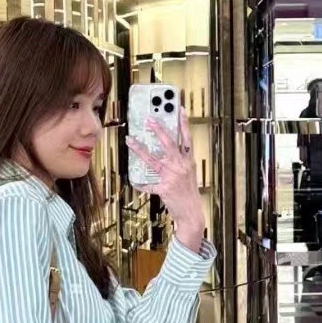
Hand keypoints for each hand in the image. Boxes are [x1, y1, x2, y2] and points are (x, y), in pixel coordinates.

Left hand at [127, 108, 207, 250]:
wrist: (191, 213)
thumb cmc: (188, 193)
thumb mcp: (189, 174)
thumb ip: (180, 161)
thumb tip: (168, 151)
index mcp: (189, 161)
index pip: (187, 138)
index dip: (184, 123)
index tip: (180, 109)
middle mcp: (181, 167)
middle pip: (168, 144)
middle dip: (158, 130)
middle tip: (148, 120)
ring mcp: (172, 177)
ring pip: (153, 160)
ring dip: (140, 150)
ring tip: (130, 141)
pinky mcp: (164, 189)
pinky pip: (148, 185)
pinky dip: (140, 184)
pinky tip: (133, 181)